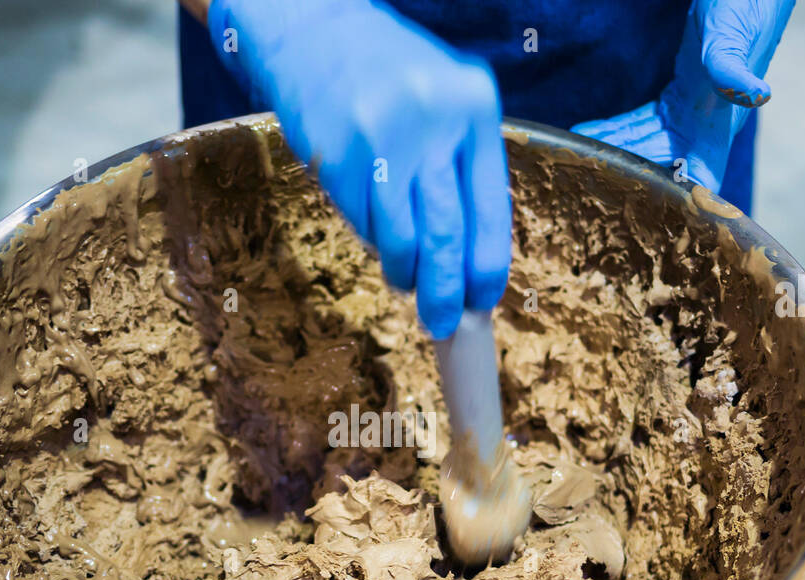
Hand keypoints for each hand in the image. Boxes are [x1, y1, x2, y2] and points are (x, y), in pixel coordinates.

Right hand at [209, 0, 511, 338]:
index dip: (486, 267)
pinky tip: (373, 230)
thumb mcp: (444, 103)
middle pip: (446, 234)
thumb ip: (460, 166)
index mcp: (474, 109)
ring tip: (403, 281)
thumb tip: (467, 259)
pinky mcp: (336, 156)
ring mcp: (382, 139)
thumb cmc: (388, 74)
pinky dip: (370, 238)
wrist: (314, 29)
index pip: (489, 208)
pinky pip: (361, 222)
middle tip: (441, 325)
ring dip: (403, 272)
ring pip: (401, 237)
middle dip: (445, 291)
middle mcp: (433, 122)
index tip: (482, 303)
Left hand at [572, 0, 793, 193]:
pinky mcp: (677, 98)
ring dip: (612, 152)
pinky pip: (641, 123)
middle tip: (585, 178)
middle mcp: (703, 128)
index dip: (678, 206)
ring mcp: (689, 114)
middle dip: (626, 178)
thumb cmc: (745, 9)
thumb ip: (732, 70)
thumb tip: (758, 95)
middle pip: (659, 169)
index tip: (641, 216)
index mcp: (718, 127)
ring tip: (575, 155)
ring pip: (644, 147)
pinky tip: (587, 131)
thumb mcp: (730, 40)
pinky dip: (614, 129)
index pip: (701, 183)